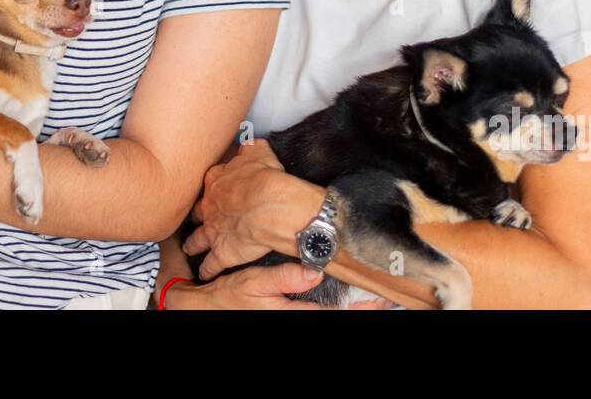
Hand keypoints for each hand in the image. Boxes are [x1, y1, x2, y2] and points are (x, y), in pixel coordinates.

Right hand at [164, 264, 395, 309]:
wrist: (207, 308)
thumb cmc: (228, 296)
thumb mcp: (253, 282)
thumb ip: (284, 278)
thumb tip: (314, 272)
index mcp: (290, 314)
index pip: (333, 313)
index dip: (359, 307)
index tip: (380, 299)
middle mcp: (294, 318)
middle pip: (335, 316)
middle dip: (360, 309)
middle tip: (384, 298)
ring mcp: (291, 316)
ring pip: (326, 315)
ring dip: (347, 308)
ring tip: (370, 299)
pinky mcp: (288, 313)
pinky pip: (316, 312)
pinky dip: (331, 307)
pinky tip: (343, 299)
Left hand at [182, 138, 313, 279]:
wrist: (271, 205)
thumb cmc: (266, 178)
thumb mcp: (258, 151)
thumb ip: (248, 150)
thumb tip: (247, 146)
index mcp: (217, 181)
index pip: (208, 182)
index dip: (210, 186)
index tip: (210, 187)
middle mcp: (210, 207)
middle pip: (196, 210)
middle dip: (195, 214)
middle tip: (195, 215)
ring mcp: (213, 231)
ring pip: (196, 239)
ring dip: (192, 243)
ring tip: (188, 247)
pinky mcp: (222, 252)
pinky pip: (210, 264)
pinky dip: (207, 270)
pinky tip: (204, 273)